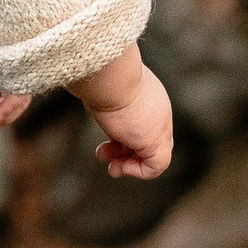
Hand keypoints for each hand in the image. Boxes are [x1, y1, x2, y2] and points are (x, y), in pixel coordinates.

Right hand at [84, 54, 174, 181]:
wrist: (111, 75)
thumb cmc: (102, 78)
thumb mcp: (105, 91)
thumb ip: (106, 98)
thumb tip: (87, 92)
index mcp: (150, 97)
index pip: (145, 125)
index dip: (124, 138)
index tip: (106, 141)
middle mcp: (159, 112)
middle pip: (149, 141)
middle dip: (126, 153)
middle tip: (105, 155)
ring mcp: (161, 126)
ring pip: (153, 155)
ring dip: (129, 166)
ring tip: (111, 168)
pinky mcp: (157, 140)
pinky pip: (157, 165)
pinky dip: (139, 172)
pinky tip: (121, 167)